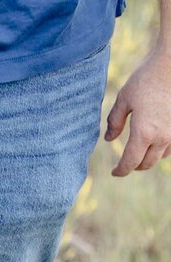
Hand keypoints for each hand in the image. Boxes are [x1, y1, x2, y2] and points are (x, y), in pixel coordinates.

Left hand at [105, 47, 170, 176]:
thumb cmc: (146, 79)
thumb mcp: (124, 100)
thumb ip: (115, 122)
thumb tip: (108, 140)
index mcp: (144, 133)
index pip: (130, 162)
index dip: (121, 170)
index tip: (114, 172)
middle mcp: (163, 137)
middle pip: (146, 163)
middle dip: (134, 166)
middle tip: (125, 164)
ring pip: (161, 156)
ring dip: (149, 157)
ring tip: (139, 152)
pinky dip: (162, 148)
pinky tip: (155, 142)